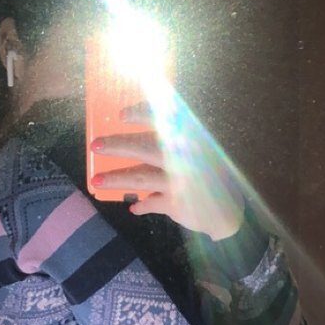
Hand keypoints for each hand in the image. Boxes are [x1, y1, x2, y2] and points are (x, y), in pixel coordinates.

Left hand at [90, 101, 246, 240]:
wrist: (229, 210)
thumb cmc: (209, 176)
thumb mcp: (200, 153)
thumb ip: (176, 142)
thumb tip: (142, 133)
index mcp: (190, 140)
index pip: (164, 120)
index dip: (141, 114)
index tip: (121, 115)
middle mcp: (185, 158)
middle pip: (144, 149)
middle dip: (118, 146)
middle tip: (95, 145)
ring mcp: (180, 181)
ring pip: (141, 178)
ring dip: (116, 179)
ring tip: (95, 181)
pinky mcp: (176, 203)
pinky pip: (151, 202)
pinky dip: (142, 205)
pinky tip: (133, 207)